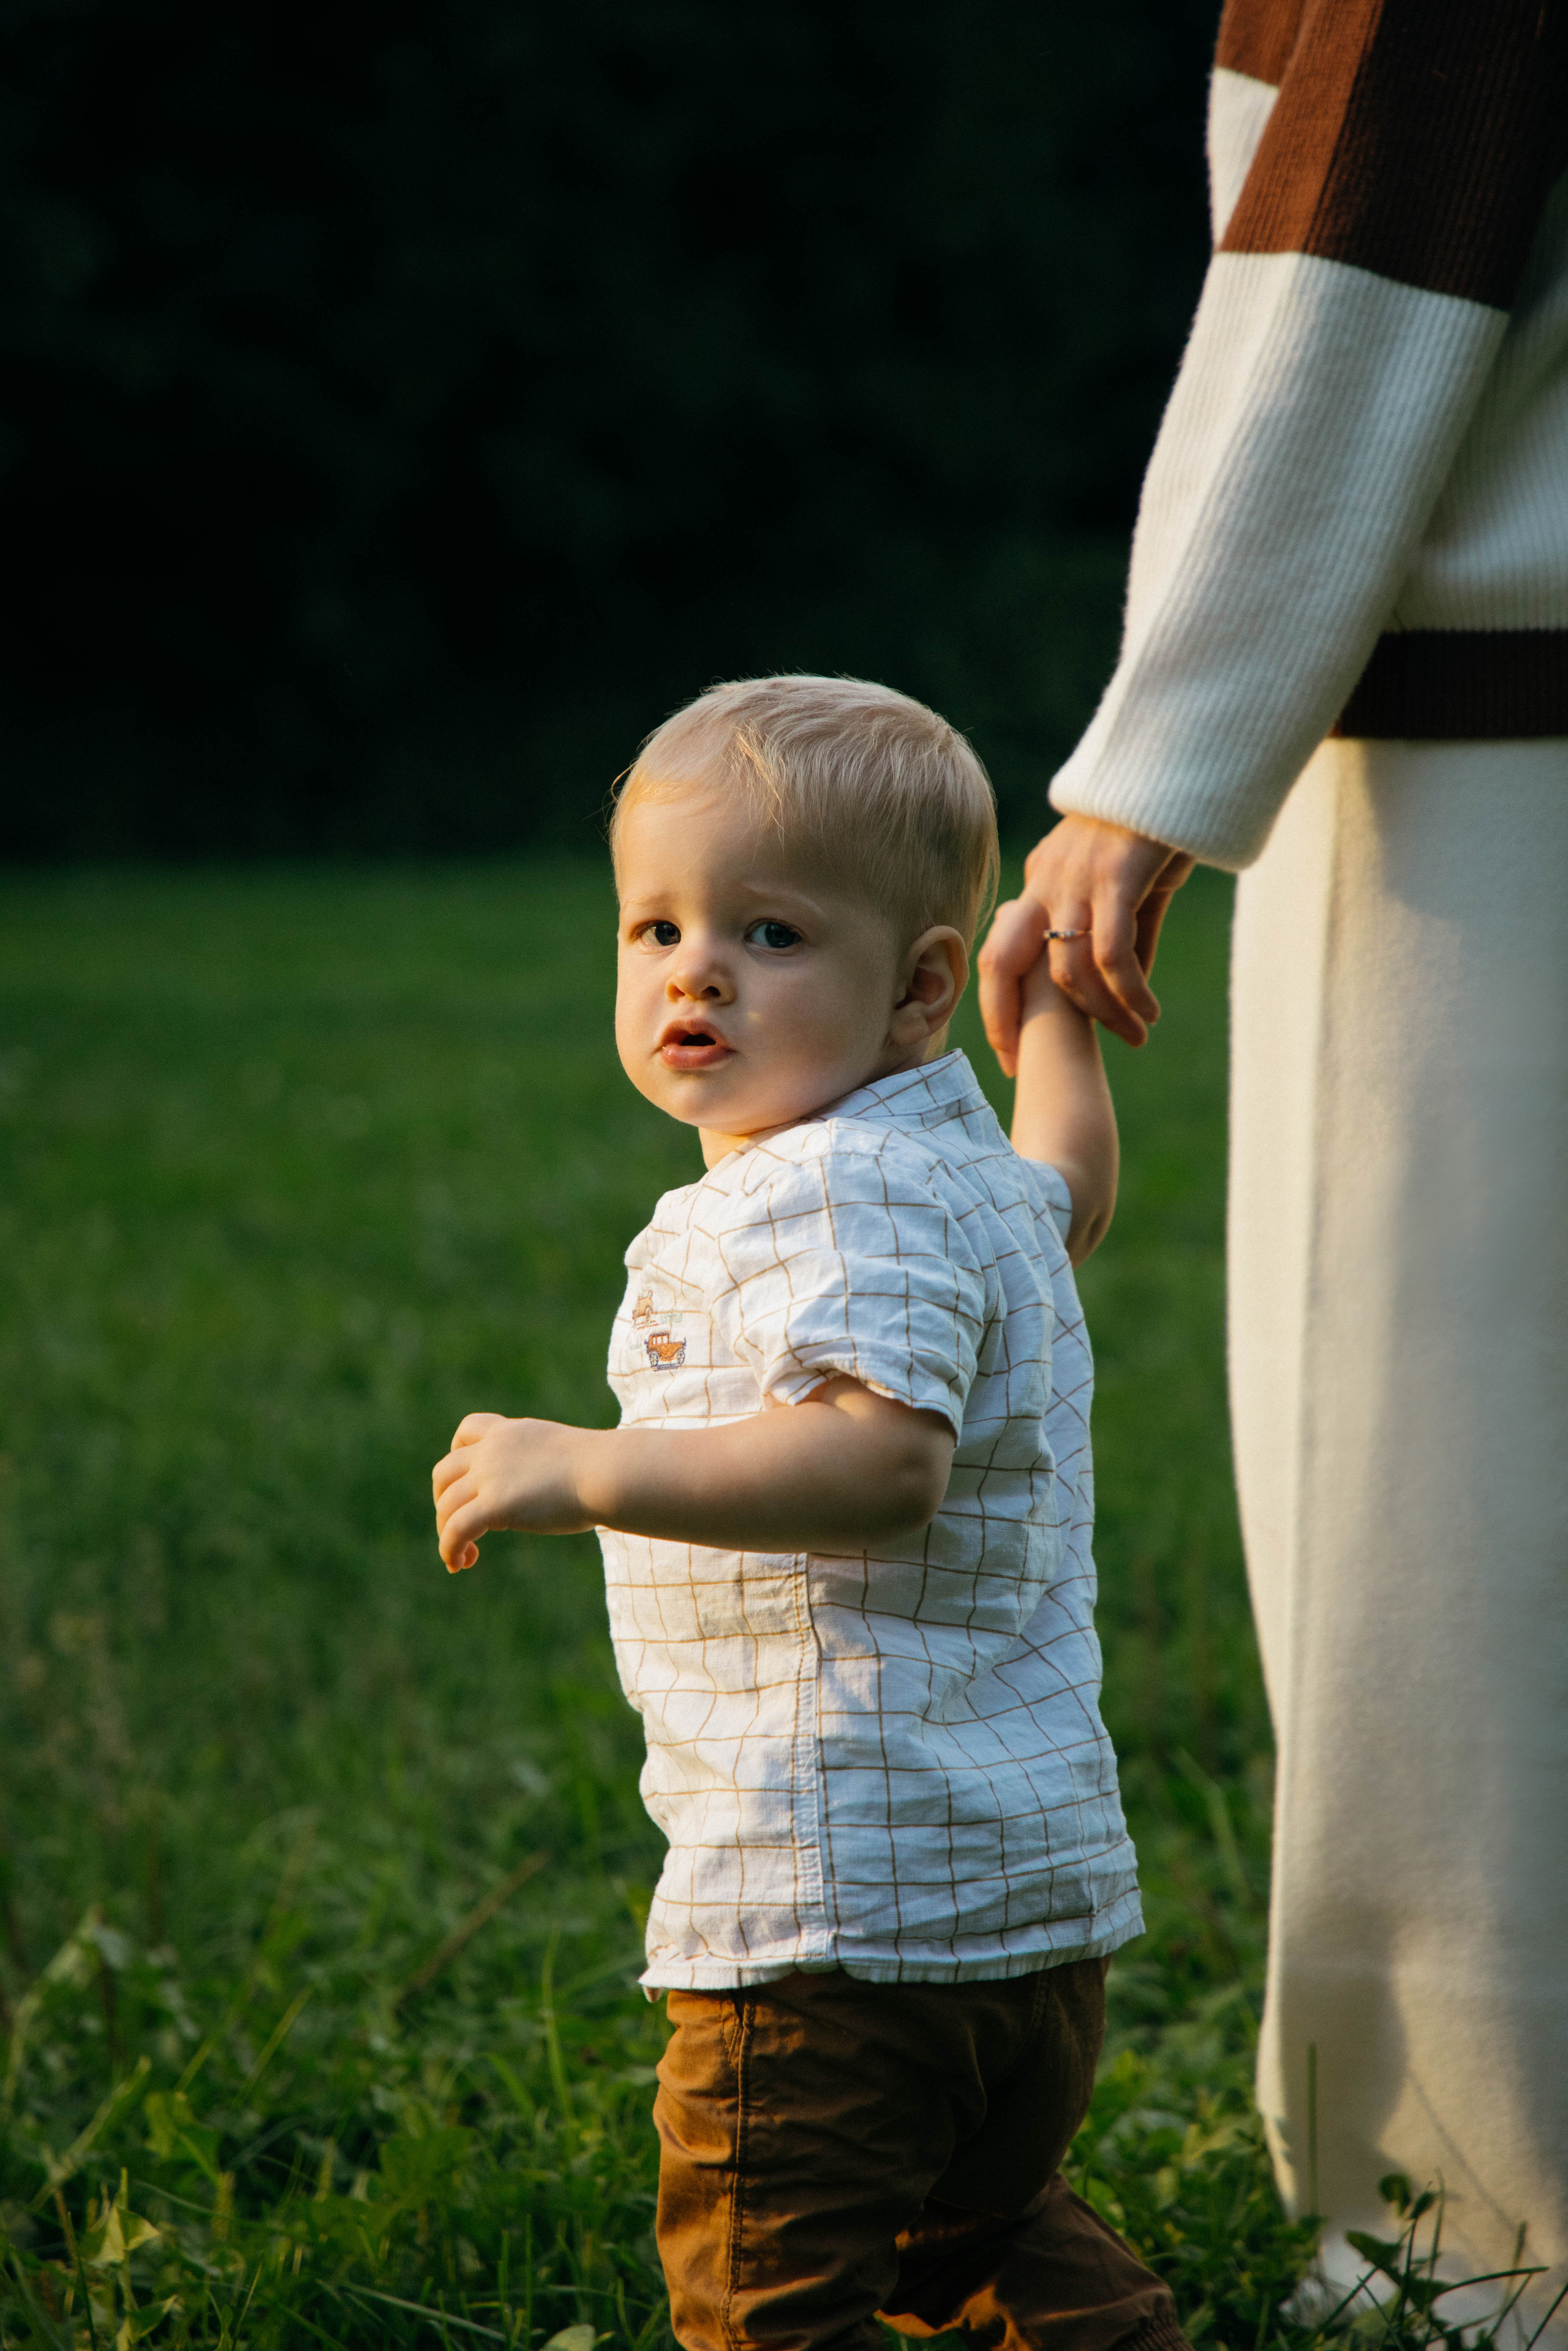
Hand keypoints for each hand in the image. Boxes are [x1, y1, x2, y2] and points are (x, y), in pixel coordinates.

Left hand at [432, 1411, 599, 1571]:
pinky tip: (457, 1564)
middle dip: (444, 1502)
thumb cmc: (603, 1470)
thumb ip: (544, 1465)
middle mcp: (493, 1450)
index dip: (457, 1456)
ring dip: (446, 1533)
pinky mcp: (494, 1505)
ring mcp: (490, 1475)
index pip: (466, 1431)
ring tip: (462, 1557)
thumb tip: (551, 1487)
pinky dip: (448, 1549)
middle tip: (461, 1528)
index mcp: (511, 1432)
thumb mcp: (564, 1454)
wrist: (608, 1473)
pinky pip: (455, 1530)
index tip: (468, 1481)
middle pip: (444, 1473)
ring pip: (446, 1506)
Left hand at [978, 815, 1194, 1062]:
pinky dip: (1128, 991)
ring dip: (1101, 1013)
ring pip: (1069, 968)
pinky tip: (1147, 1011)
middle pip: (1003, 960)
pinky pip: (1111, 950)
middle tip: (1028, 1067)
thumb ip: (1123, 938)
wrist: (1179, 771)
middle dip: (1006, 1019)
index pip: (1000, 953)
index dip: (997, 1006)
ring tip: (1134, 1035)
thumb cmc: (1155, 829)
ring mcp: (1078, 878)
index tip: (1009, 1053)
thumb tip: (1125, 989)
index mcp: (1040, 880)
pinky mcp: (1117, 875)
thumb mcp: (1127, 887)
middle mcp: (1046, 880)